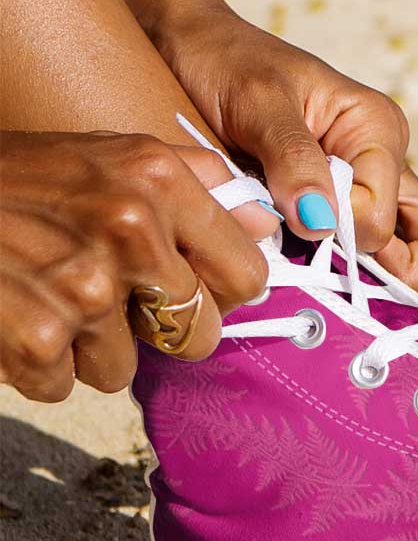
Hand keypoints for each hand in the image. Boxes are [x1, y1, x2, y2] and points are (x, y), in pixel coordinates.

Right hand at [0, 130, 271, 401]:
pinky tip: (15, 316)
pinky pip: (68, 386)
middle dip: (160, 330)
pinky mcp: (38, 340)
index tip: (197, 291)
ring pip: (127, 367)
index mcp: (159, 179)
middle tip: (112, 299)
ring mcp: (83, 288)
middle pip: (197, 334)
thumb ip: (198, 185)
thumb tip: (270, 223)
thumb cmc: (20, 177)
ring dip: (89, 346)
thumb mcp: (112, 154)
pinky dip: (40, 366)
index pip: (247, 275)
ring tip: (47, 294)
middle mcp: (130, 229)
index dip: (223, 294)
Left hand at [159, 10, 417, 298]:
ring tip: (315, 273)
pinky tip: (306, 275)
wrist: (194, 50)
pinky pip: (382, 272)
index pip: (393, 225)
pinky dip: (354, 285)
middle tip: (333, 272)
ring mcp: (378, 200)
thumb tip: (323, 224)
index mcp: (379, 134)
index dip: (353, 241)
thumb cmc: (223, 62)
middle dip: (403, 280)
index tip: (303, 228)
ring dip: (379, 286)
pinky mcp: (351, 221)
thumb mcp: (255, 99)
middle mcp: (391, 172)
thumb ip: (293, 159)